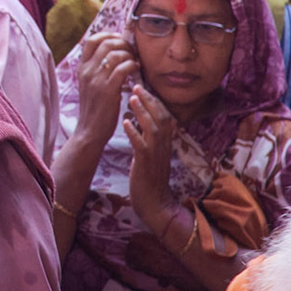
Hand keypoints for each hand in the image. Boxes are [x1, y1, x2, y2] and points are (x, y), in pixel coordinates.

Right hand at [74, 31, 139, 147]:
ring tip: (135, 62)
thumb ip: (97, 70)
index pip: (91, 40)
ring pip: (116, 54)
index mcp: (82, 68)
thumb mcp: (89, 85)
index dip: (108, 35)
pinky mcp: (108, 90)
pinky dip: (132, 66)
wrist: (90, 131)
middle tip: (132, 51)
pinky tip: (136, 70)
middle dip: (123, 43)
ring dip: (130, 55)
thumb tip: (114, 54)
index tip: (120, 40)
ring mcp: (96, 80)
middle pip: (106, 43)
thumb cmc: (94, 108)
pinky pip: (123, 68)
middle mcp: (87, 71)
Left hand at [123, 84, 179, 233]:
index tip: (144, 88)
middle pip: (161, 117)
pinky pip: (141, 145)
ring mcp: (156, 155)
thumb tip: (139, 123)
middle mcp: (163, 146)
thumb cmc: (149, 180)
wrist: (154, 205)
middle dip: (150, 100)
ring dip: (142, 112)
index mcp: (165, 144)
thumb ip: (148, 139)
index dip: (154, 102)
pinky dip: (134, 133)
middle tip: (137, 86)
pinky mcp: (145, 163)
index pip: (163, 117)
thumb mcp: (151, 156)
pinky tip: (126, 123)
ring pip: (153, 128)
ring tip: (132, 98)